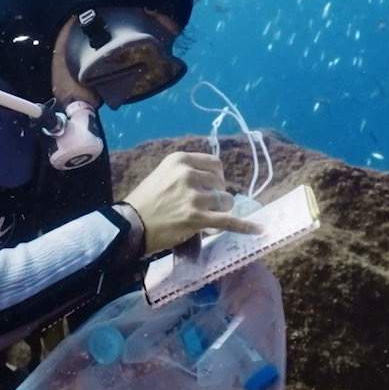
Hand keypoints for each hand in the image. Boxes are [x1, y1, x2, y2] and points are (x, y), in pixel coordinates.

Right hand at [121, 152, 261, 256]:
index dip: (218, 178)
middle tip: (208, 207)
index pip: (215, 164)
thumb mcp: (163, 174)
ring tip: (208, 218)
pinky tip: (258, 229)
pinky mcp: (197, 218)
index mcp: (180, 160)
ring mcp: (193, 196)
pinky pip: (228, 221)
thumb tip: (215, 182)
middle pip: (221, 184)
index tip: (214, 188)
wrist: (130, 225)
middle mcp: (188, 174)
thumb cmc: (145, 201)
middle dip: (219, 196)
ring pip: (225, 202)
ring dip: (221, 211)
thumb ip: (187, 173)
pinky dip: (245, 226)